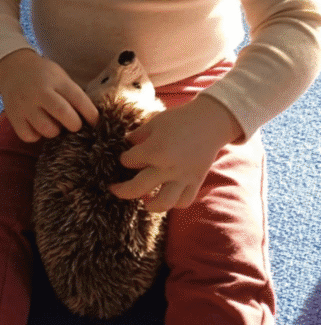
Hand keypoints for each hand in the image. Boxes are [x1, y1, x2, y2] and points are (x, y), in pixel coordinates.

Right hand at [0, 50, 99, 142]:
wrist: (13, 68)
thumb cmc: (44, 76)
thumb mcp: (61, 77)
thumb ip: (73, 95)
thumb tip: (90, 119)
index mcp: (57, 81)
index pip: (79, 99)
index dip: (91, 114)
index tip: (95, 123)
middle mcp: (40, 92)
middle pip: (64, 115)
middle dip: (75, 125)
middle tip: (74, 125)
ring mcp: (25, 105)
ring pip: (47, 130)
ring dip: (55, 131)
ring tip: (53, 123)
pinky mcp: (13, 116)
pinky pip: (29, 136)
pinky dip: (36, 135)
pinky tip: (37, 126)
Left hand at [108, 95, 241, 213]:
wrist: (211, 122)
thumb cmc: (180, 119)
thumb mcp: (155, 122)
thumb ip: (138, 135)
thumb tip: (126, 144)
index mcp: (155, 150)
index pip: (129, 161)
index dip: (123, 158)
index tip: (124, 157)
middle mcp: (167, 167)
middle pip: (137, 188)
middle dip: (121, 190)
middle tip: (114, 188)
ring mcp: (183, 178)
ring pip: (163, 203)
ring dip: (149, 205)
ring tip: (144, 200)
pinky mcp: (196, 182)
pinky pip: (184, 201)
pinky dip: (174, 203)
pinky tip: (166, 196)